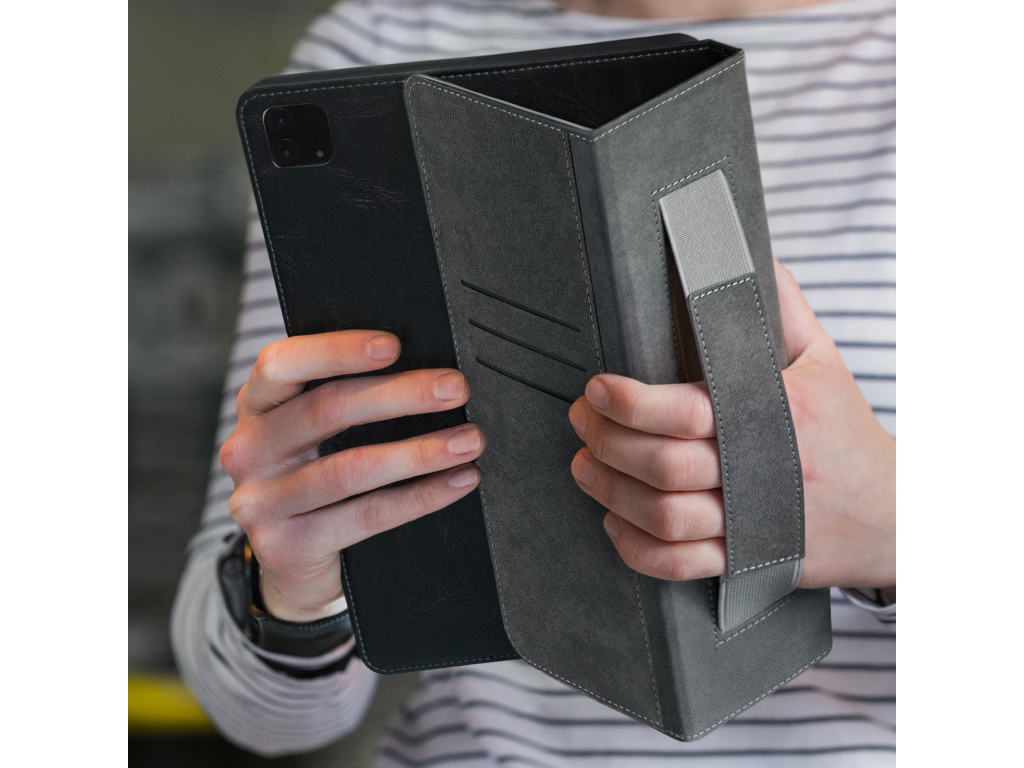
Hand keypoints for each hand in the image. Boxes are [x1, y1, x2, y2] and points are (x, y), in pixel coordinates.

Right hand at [220, 331, 484, 621]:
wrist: (293, 558)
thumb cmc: (317, 472)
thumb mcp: (315, 432)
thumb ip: (346, 396)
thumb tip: (425, 368)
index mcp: (256, 405)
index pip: (282, 364)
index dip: (336, 351)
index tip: (394, 345)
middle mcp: (249, 450)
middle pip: (326, 410)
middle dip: (401, 395)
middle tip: (455, 388)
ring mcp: (262, 502)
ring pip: (351, 469)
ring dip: (420, 452)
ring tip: (469, 440)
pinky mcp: (288, 546)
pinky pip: (367, 516)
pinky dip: (421, 497)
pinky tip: (457, 481)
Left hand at [568, 261, 894, 590]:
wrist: (894, 515)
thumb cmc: (846, 430)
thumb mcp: (823, 359)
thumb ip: (780, 306)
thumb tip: (740, 249)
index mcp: (779, 418)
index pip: (687, 413)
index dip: (630, 403)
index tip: (596, 388)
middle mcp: (763, 476)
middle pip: (662, 466)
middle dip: (606, 441)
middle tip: (581, 420)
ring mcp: (753, 526)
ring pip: (663, 518)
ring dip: (610, 492)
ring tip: (584, 465)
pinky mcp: (745, 561)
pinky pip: (677, 565)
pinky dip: (635, 548)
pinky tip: (614, 521)